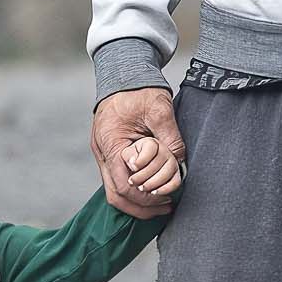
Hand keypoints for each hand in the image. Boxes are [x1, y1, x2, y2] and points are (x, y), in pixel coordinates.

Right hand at [93, 88, 185, 220]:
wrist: (123, 74)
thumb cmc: (139, 89)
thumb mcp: (160, 109)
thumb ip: (170, 138)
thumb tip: (179, 163)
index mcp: (111, 143)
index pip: (124, 185)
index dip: (146, 197)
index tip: (167, 198)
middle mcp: (102, 153)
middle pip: (116, 195)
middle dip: (141, 207)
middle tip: (166, 207)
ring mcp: (104, 154)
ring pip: (115, 191)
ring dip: (138, 201)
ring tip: (162, 202)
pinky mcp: (110, 153)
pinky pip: (118, 180)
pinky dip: (135, 189)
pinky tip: (153, 189)